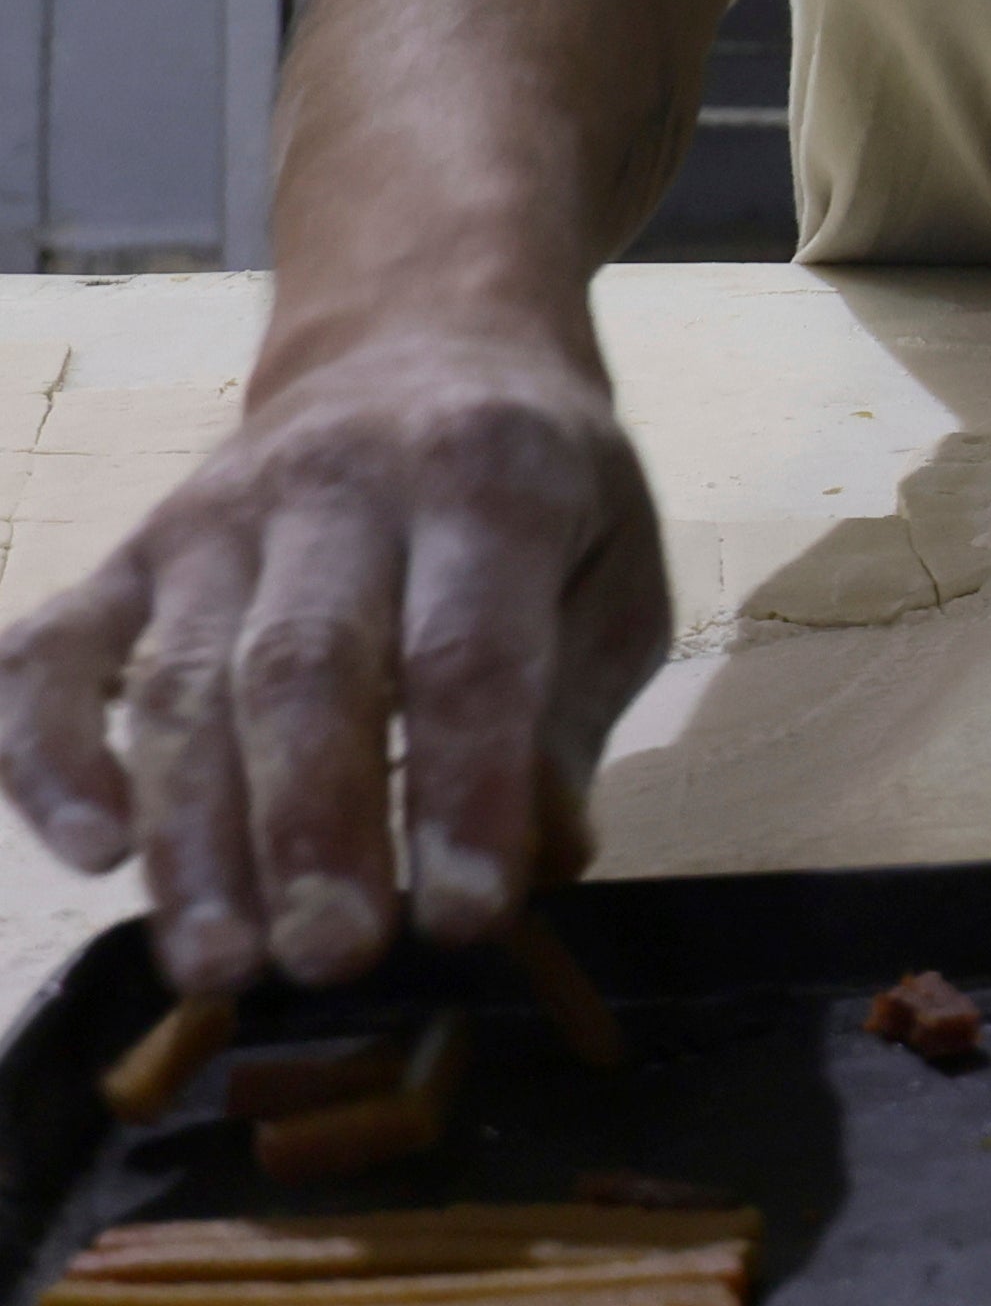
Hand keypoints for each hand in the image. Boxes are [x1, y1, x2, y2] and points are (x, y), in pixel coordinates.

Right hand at [0, 322, 666, 995]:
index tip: (466, 918)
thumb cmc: (538, 486)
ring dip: (193, 835)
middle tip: (331, 958)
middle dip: (312, 828)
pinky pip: (49, 655)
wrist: (421, 341)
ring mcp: (210, 520)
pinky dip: (50, 754)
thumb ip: (576, 707)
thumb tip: (543, 850)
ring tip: (221, 964)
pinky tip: (88, 851)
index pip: (466, 652)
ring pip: (181, 682)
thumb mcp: (617, 566)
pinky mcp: (126, 554)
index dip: (463, 790)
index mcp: (486, 476)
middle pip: (304, 670)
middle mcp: (334, 487)